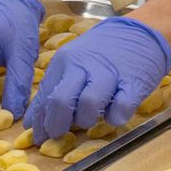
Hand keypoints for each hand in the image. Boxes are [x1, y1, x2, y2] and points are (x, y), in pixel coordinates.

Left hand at [25, 16, 170, 143]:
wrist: (138, 33)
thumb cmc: (100, 54)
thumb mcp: (73, 65)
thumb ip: (53, 91)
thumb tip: (32, 124)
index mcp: (65, 62)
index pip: (46, 98)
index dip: (41, 123)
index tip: (42, 137)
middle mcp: (84, 67)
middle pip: (61, 101)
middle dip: (58, 125)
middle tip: (62, 134)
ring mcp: (109, 75)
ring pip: (88, 106)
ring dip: (87, 120)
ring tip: (91, 118)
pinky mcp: (133, 84)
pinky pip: (120, 109)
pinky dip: (115, 117)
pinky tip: (115, 113)